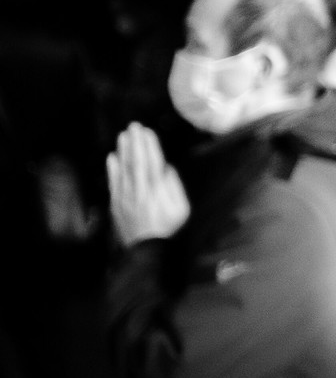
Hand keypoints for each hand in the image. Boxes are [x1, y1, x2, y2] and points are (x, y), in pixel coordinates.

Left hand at [106, 123, 190, 246]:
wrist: (147, 251)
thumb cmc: (169, 228)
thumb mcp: (182, 209)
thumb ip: (174, 187)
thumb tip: (166, 168)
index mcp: (156, 191)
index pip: (152, 163)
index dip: (149, 146)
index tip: (147, 132)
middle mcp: (138, 191)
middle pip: (136, 163)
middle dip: (135, 144)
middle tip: (133, 126)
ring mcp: (125, 197)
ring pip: (123, 170)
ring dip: (123, 152)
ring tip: (123, 136)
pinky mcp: (116, 203)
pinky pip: (113, 183)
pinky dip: (112, 170)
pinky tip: (111, 157)